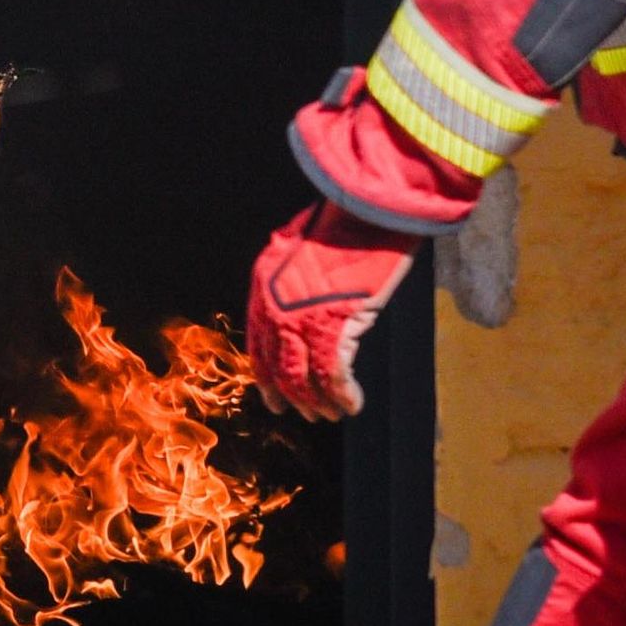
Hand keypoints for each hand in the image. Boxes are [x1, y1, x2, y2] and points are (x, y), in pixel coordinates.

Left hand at [246, 204, 415, 420]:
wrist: (366, 209)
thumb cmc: (343, 223)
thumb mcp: (300, 249)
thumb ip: (292, 283)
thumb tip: (298, 315)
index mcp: (262, 287)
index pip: (258, 346)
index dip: (268, 379)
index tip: (277, 401)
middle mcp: (275, 307)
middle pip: (279, 369)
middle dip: (294, 399)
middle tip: (310, 415)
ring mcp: (303, 318)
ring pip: (304, 379)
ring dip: (320, 403)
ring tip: (334, 413)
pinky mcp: (335, 325)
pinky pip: (334, 375)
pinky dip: (343, 395)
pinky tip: (353, 404)